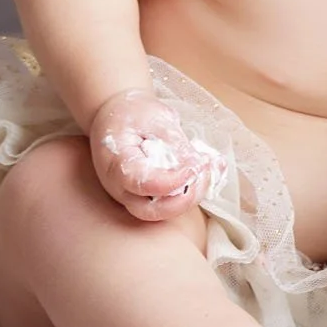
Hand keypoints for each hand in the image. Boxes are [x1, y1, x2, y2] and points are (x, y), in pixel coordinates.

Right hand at [88, 89, 222, 222]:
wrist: (114, 116)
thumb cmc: (131, 114)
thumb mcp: (155, 118)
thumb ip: (174, 143)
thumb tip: (196, 165)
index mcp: (116, 164)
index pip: (142, 184)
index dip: (172, 181)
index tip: (194, 167)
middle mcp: (121, 188)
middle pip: (152, 211)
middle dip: (185, 199)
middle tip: (204, 171)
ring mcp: (133, 195)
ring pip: (164, 211)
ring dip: (194, 193)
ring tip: (210, 165)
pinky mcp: (148, 196)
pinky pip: (171, 202)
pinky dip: (195, 190)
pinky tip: (212, 167)